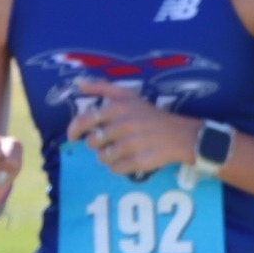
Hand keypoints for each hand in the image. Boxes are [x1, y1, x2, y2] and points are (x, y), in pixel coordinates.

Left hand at [65, 78, 193, 175]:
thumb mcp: (128, 96)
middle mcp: (124, 125)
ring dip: (106, 157)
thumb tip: (77, 83)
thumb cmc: (149, 115)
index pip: (85, 120)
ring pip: (102, 157)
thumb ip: (102, 87)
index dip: (74, 130)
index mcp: (118, 107)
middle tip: (108, 141)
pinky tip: (126, 160)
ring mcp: (131, 144)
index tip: (72, 137)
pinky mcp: (138, 161)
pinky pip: (115, 169)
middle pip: (92, 142)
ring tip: (118, 151)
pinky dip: (117, 167)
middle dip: (96, 144)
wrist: (180, 135)